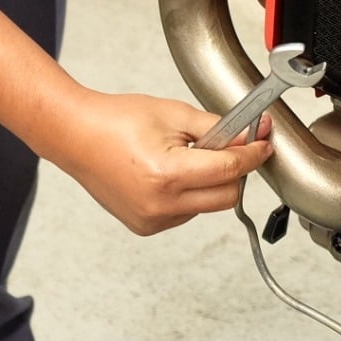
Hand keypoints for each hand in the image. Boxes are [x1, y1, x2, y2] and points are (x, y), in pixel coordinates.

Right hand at [41, 89, 272, 235]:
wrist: (76, 136)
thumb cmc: (115, 120)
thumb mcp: (173, 113)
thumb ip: (216, 128)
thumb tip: (248, 135)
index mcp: (169, 174)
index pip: (231, 169)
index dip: (254, 153)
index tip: (264, 143)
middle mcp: (161, 205)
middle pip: (227, 196)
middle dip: (234, 170)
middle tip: (225, 145)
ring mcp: (152, 220)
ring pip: (207, 206)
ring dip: (209, 183)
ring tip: (182, 156)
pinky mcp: (146, 227)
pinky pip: (185, 213)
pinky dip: (188, 195)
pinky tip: (167, 173)